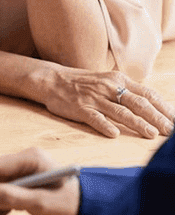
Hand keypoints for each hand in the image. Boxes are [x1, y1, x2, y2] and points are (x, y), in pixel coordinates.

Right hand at [40, 65, 174, 138]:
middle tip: (171, 131)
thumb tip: (153, 107)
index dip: (163, 108)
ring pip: (120, 112)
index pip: (147, 94)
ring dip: (138, 124)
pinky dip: (105, 126)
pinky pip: (94, 118)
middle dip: (157, 118)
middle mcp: (108, 87)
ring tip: (152, 134)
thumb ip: (127, 92)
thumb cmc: (83, 83)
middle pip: (137, 103)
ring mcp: (94, 98)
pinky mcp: (80, 108)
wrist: (52, 80)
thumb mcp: (107, 81)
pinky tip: (115, 134)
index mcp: (118, 80)